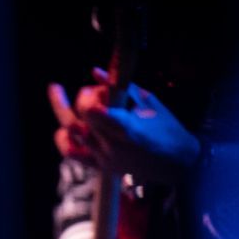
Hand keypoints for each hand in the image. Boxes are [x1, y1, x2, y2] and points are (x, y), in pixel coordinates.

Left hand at [50, 70, 199, 184]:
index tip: (94, 89)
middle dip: (82, 97)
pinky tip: (66, 124)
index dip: (92, 102)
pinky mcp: (102, 166)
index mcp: (129, 129)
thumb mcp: (150, 102)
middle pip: (82, 117)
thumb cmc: (168, 128)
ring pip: (72, 132)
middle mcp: (113, 145)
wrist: (180, 164)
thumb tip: (96, 72)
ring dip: (68, 111)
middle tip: (60, 86)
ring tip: (58, 94)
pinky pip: (72, 153)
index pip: (98, 115)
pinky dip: (64, 138)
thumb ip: (122, 87)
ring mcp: (106, 157)